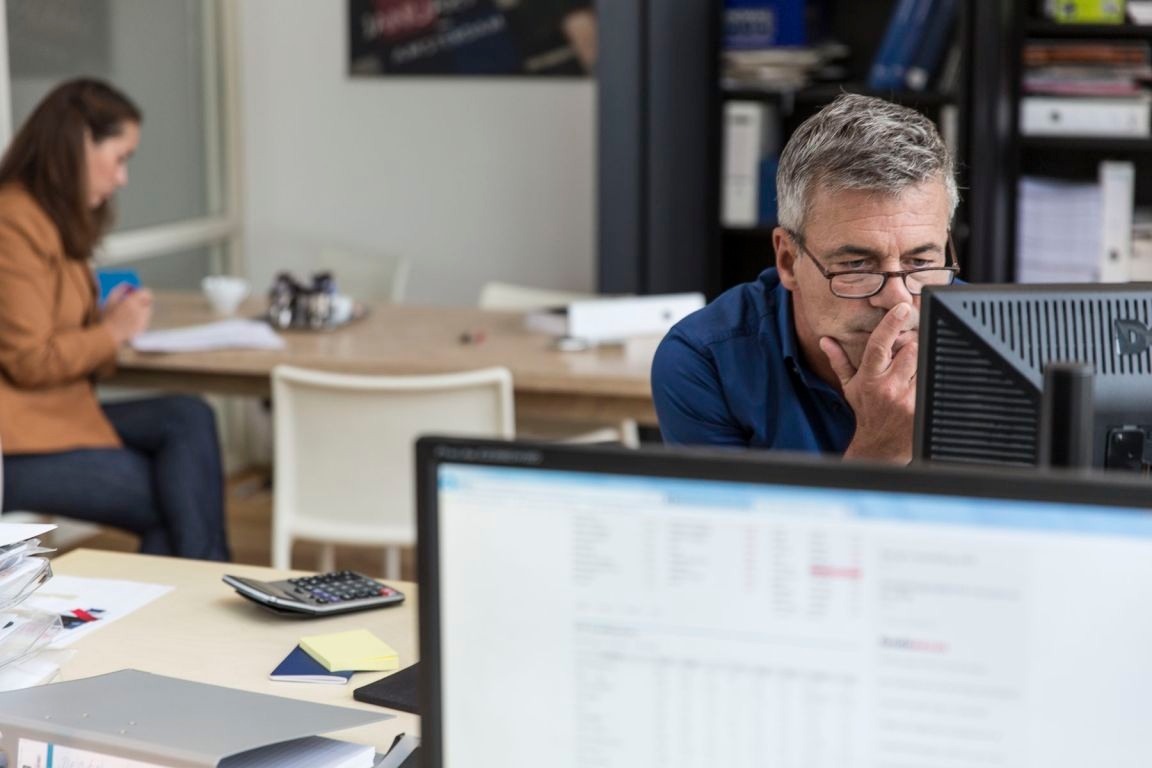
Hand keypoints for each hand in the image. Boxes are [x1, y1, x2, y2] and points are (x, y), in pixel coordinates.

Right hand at [103, 286, 152, 343]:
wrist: (108, 336)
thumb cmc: (107, 317)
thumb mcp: (110, 301)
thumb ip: (119, 290)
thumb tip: (127, 285)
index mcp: (132, 302)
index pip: (146, 292)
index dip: (142, 292)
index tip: (138, 293)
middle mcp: (140, 310)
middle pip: (148, 302)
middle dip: (142, 301)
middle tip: (135, 302)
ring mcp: (143, 320)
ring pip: (147, 312)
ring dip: (141, 310)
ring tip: (128, 315)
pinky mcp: (143, 328)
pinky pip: (144, 321)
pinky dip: (139, 320)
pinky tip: (129, 323)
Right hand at [820, 302, 918, 463]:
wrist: (880, 446)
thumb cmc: (866, 411)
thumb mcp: (850, 387)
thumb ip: (840, 361)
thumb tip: (826, 341)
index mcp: (869, 378)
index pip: (879, 344)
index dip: (891, 323)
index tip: (902, 307)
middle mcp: (887, 387)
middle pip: (910, 349)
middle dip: (912, 347)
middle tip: (909, 354)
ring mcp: (906, 399)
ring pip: (924, 362)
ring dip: (922, 363)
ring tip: (913, 373)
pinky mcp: (921, 408)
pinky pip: (931, 380)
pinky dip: (930, 377)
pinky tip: (923, 383)